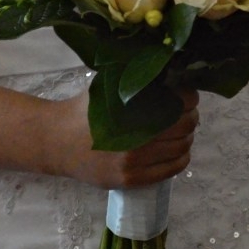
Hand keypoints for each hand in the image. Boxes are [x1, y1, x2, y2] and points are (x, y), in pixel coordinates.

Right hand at [53, 87, 199, 189]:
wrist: (57, 142)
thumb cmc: (85, 110)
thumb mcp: (108, 85)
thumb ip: (136, 79)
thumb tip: (171, 68)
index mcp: (131, 110)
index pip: (180, 101)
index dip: (189, 97)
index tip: (187, 95)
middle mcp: (134, 137)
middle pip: (184, 125)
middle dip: (191, 116)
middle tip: (187, 112)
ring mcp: (132, 162)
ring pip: (181, 148)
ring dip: (187, 137)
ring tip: (181, 130)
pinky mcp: (130, 180)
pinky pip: (170, 170)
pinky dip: (181, 158)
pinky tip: (177, 149)